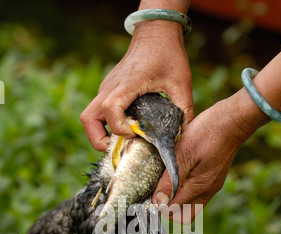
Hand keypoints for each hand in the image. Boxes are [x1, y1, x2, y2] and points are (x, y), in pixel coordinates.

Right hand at [80, 21, 193, 151]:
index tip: (135, 134)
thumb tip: (185, 136)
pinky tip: (126, 130)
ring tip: (122, 142)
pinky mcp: (108, 91)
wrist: (155, 32)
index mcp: (127, 84)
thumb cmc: (168, 54)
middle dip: (99, 140)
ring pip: (89, 117)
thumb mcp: (181, 82)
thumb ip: (184, 110)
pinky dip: (106, 126)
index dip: (119, 127)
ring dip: (99, 135)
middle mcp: (110, 87)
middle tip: (120, 148)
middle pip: (88, 119)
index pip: (110, 109)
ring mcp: (106, 89)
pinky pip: (97, 113)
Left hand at [152, 89, 266, 222]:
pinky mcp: (214, 179)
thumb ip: (171, 180)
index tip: (149, 193)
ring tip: (165, 183)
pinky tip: (178, 176)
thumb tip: (159, 202)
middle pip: (184, 215)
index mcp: (199, 187)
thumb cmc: (208, 132)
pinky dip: (185, 191)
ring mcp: (212, 186)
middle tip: (156, 192)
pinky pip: (197, 194)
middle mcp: (207, 191)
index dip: (158, 205)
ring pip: (191, 206)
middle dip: (168, 208)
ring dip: (177, 200)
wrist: (233, 120)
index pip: (174, 211)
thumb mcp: (183, 153)